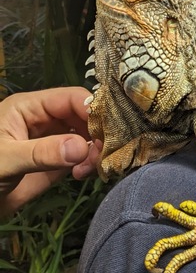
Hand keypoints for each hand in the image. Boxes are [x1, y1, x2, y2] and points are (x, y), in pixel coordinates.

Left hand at [0, 88, 100, 216]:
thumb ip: (42, 153)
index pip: (71, 98)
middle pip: (84, 116)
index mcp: (30, 107)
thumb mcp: (5, 160)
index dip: (92, 110)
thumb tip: (82, 147)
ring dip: (96, 150)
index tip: (108, 131)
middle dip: (97, 133)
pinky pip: (83, 157)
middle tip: (103, 154)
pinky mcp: (57, 163)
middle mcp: (45, 120)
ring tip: (89, 169)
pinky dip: (91, 163)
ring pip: (87, 137)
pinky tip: (84, 174)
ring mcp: (52, 142)